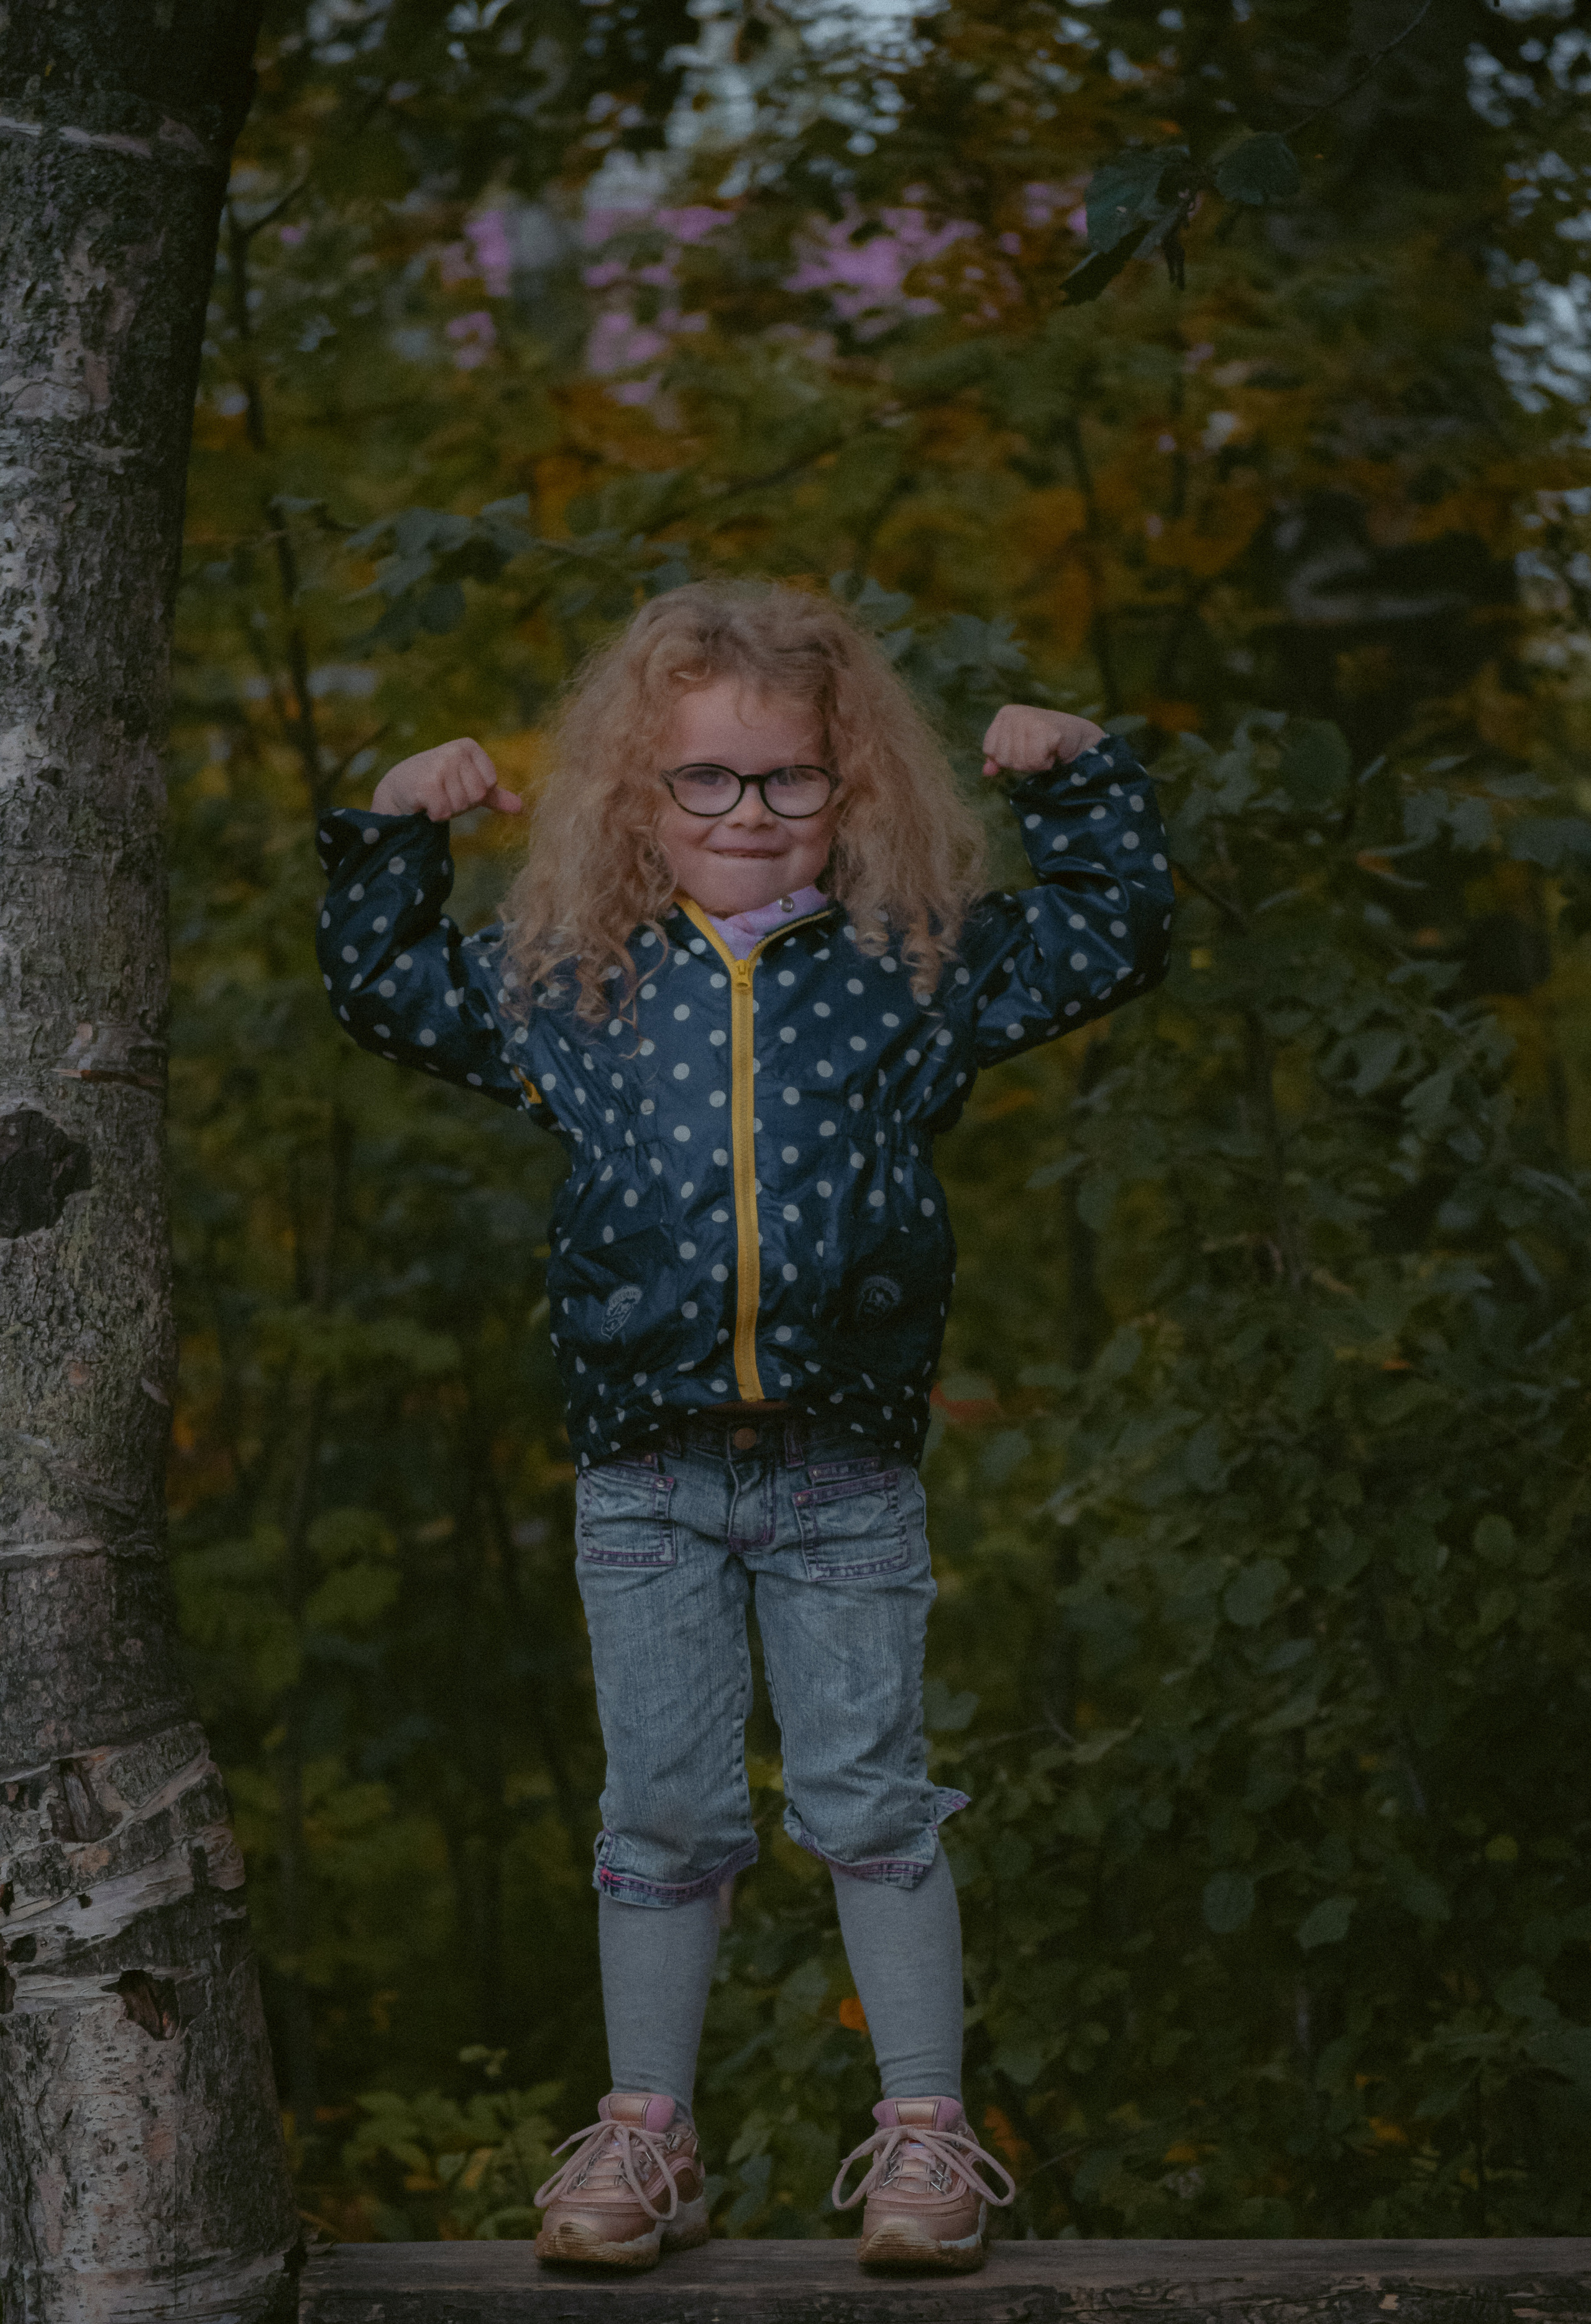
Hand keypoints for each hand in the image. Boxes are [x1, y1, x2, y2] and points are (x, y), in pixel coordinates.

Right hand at [370, 738, 522, 820]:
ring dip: (446, 809)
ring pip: (460, 806)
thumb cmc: (440, 785)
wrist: (399, 786)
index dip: (475, 793)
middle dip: (460, 803)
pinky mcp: (426, 784)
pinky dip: (435, 815)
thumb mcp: (469, 785)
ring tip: (433, 796)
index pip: (490, 783)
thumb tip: (522, 808)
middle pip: (476, 796)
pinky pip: (444, 812)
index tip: (457, 786)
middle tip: (443, 793)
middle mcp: (455, 751)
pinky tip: (425, 803)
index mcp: (469, 747)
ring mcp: (440, 766)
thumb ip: (494, 796)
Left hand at [981, 705, 1105, 778]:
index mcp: (1005, 714)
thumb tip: (986, 772)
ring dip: (1035, 763)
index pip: (989, 750)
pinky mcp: (1044, 729)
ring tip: (1046, 750)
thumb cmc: (1046, 743)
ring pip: (1019, 762)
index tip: (1025, 748)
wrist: (1079, 738)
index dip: (1007, 757)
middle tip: (1038, 750)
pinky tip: (1053, 751)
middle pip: (1003, 758)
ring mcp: (1029, 720)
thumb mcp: (1018, 748)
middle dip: (1022, 762)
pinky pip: (1035, 762)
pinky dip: (1045, 763)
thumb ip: (999, 758)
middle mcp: (1014, 713)